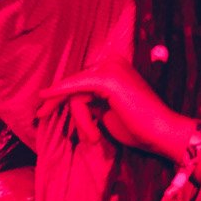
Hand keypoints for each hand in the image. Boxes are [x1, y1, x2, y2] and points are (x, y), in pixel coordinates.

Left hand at [39, 57, 192, 159]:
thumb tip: (68, 102)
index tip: (43, 110)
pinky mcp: (107, 80)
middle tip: (39, 115)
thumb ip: (92, 102)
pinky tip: (45, 96)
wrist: (161, 132)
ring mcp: (111, 69)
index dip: (61, 94)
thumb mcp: (108, 112)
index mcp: (115, 68)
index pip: (81, 80)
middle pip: (75, 84)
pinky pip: (76, 88)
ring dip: (82, 120)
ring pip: (76, 92)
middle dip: (56, 100)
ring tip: (95, 137)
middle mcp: (112, 62)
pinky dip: (60, 92)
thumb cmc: (138, 127)